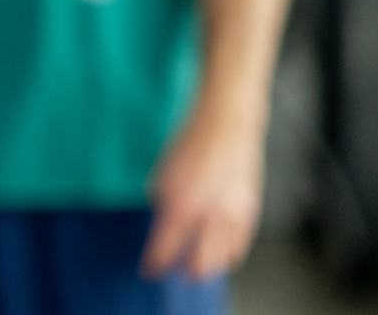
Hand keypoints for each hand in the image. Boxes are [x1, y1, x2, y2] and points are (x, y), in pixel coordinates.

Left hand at [141, 105, 263, 281]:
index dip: (155, 263)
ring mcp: (232, 216)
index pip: (165, 247)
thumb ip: (162, 202)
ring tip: (197, 268)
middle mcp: (208, 216)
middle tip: (175, 272)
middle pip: (198, 263)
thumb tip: (163, 221)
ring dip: (208, 267)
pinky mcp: (250, 212)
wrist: (225, 126)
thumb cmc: (191, 145)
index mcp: (181, 206)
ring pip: (223, 259)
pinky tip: (222, 256)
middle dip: (185, 272)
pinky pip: (240, 245)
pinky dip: (229, 255)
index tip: (149, 269)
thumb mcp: (162, 174)